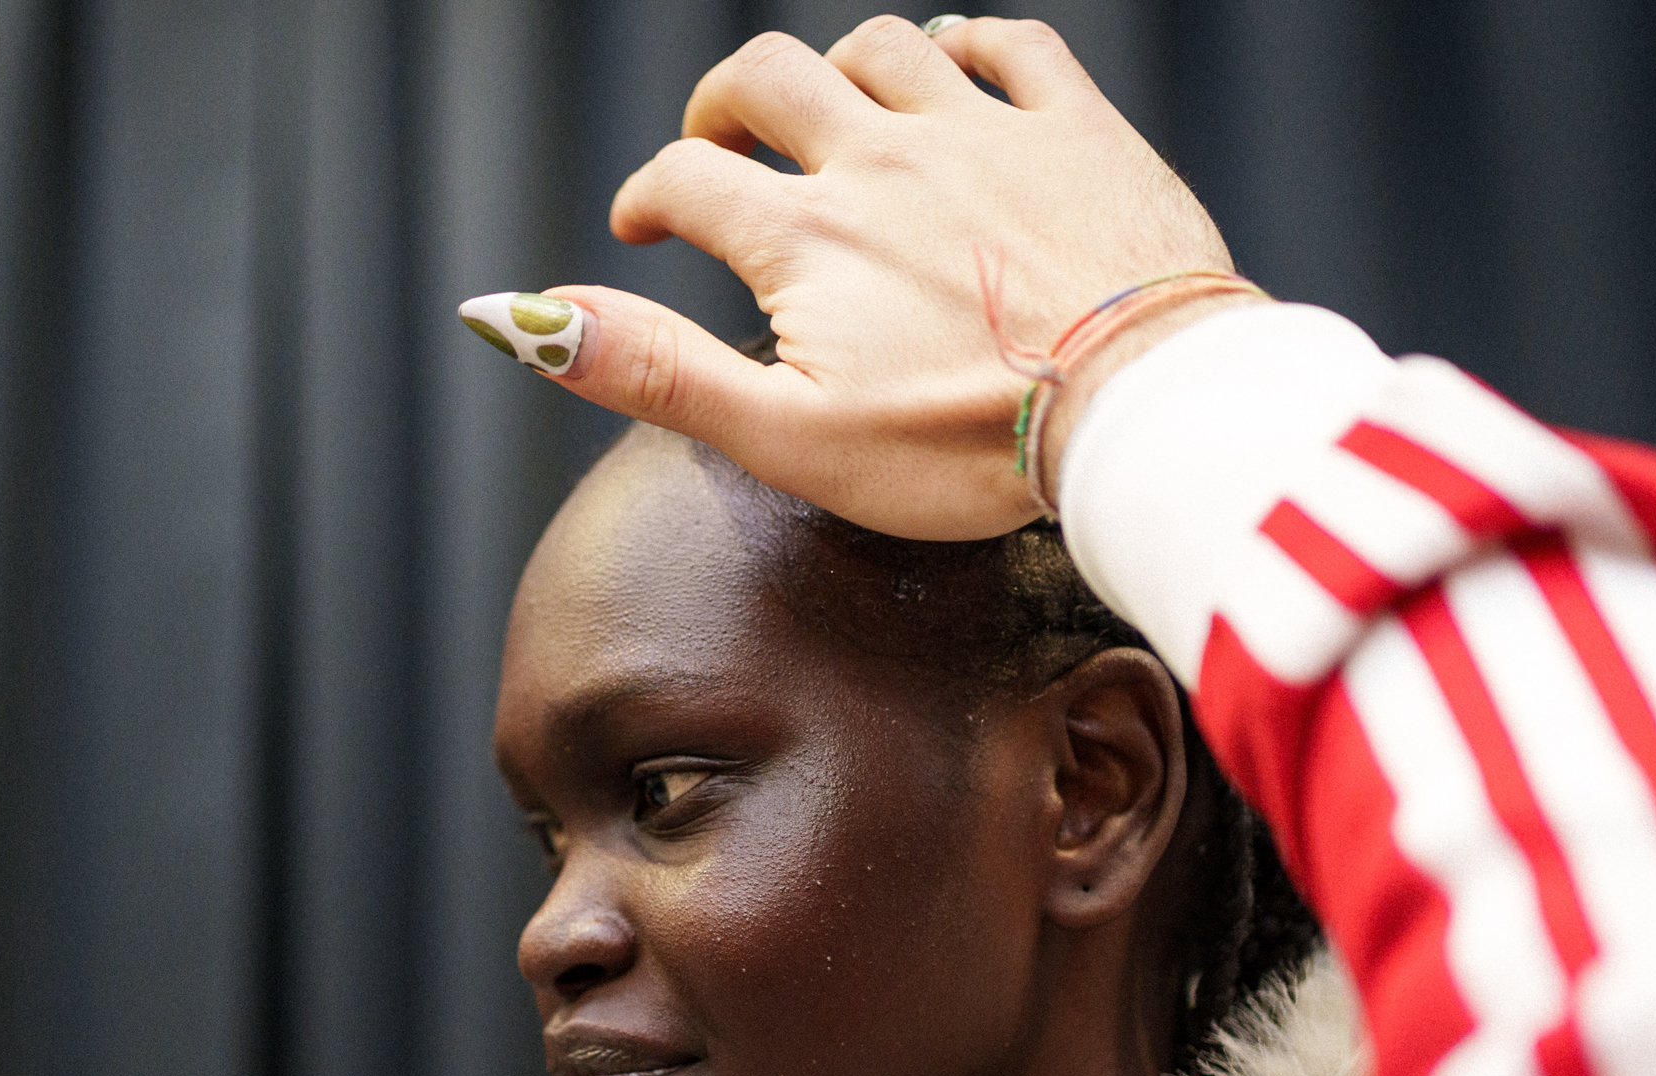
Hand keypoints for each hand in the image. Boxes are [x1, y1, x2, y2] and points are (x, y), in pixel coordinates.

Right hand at [542, 16, 1247, 540]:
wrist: (1137, 415)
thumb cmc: (962, 451)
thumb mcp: (784, 436)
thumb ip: (652, 370)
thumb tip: (517, 315)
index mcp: (804, 237)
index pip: (686, 179)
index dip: (647, 198)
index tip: (643, 226)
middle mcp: (882, 161)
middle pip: (767, 77)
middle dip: (723, 105)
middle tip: (720, 148)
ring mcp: (985, 133)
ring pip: (880, 48)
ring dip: (837, 73)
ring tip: (832, 121)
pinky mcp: (1078, 129)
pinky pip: (1010, 44)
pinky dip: (967, 47)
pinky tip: (954, 74)